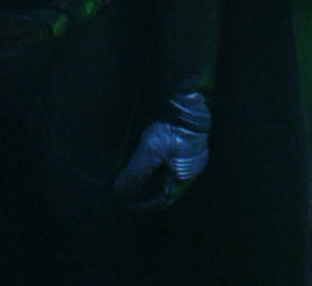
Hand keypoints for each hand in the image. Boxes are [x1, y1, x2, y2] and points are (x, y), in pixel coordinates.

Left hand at [114, 88, 209, 210]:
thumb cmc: (170, 134)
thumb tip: (119, 191)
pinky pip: (171, 165)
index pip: (162, 200)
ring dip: (153, 180)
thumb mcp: (149, 154)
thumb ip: (135, 174)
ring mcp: (191, 159)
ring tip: (136, 179)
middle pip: (166, 190)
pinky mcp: (188, 146)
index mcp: (182, 179)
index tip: (127, 204)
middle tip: (130, 192)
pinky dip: (158, 169)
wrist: (188, 107)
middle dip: (147, 193)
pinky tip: (148, 163)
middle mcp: (189, 173)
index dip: (143, 204)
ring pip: (169, 177)